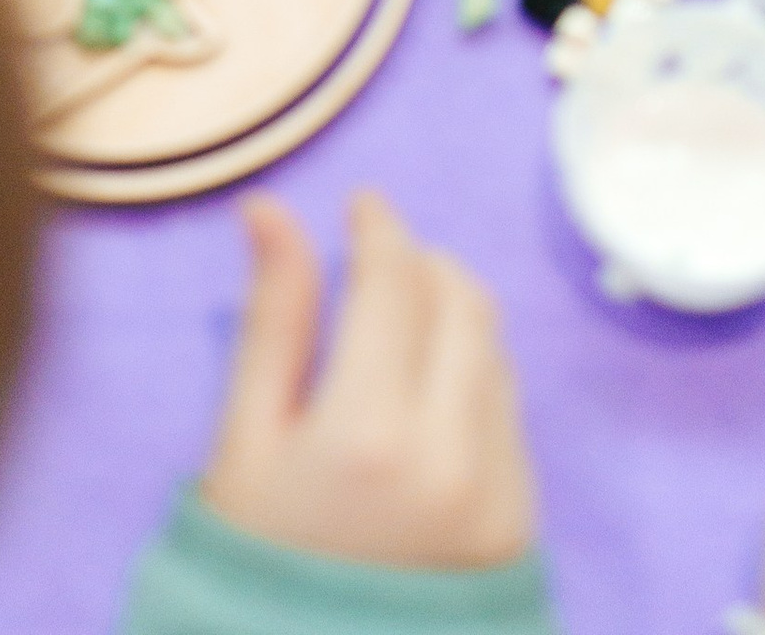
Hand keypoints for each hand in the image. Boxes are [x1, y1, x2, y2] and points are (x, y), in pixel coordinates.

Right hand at [201, 193, 538, 570]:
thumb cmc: (259, 558)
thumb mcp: (244, 442)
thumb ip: (271, 320)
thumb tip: (272, 208)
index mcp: (368, 429)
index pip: (395, 279)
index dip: (378, 226)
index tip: (361, 206)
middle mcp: (449, 454)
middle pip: (460, 300)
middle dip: (421, 262)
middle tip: (378, 263)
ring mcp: (496, 492)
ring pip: (493, 349)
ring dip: (452, 314)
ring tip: (398, 328)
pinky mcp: (521, 523)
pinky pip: (508, 411)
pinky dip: (473, 376)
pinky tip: (426, 396)